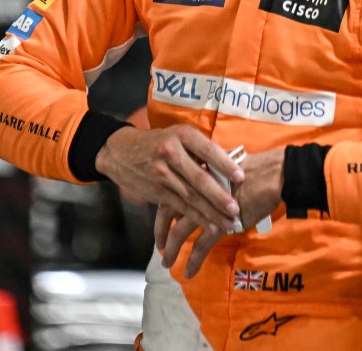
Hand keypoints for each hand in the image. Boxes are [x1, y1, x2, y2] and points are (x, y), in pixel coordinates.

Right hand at [95, 125, 242, 235]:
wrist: (120, 152)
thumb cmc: (158, 143)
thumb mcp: (177, 137)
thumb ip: (199, 150)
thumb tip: (231, 164)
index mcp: (182, 135)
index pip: (207, 150)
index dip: (225, 164)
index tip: (241, 177)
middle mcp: (171, 152)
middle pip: (199, 178)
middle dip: (219, 196)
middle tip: (236, 209)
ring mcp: (161, 173)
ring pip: (190, 196)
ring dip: (211, 212)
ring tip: (229, 223)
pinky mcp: (156, 191)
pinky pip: (180, 206)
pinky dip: (196, 218)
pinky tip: (210, 226)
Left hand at [156, 147, 284, 277]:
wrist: (271, 175)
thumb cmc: (253, 169)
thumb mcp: (222, 168)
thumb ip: (207, 180)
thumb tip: (198, 190)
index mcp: (193, 175)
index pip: (168, 195)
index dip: (161, 215)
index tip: (160, 228)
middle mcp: (194, 191)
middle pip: (168, 214)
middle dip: (161, 234)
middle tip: (160, 248)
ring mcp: (206, 208)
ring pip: (180, 233)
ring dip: (172, 252)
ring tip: (168, 264)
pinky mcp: (220, 224)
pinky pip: (202, 246)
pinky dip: (194, 261)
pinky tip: (189, 272)